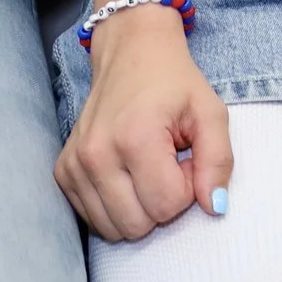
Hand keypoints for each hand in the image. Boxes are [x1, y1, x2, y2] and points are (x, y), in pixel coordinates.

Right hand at [57, 7, 232, 241]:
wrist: (131, 52)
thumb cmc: (174, 82)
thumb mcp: (210, 112)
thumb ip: (218, 160)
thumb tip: (214, 208)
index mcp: (135, 138)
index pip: (167, 206)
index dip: (187, 188)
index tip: (185, 158)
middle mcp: (96, 156)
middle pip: (137, 225)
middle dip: (162, 202)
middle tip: (167, 164)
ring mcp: (73, 166)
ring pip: (113, 229)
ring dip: (138, 207)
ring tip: (147, 168)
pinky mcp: (63, 172)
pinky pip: (93, 218)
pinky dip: (115, 205)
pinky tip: (126, 173)